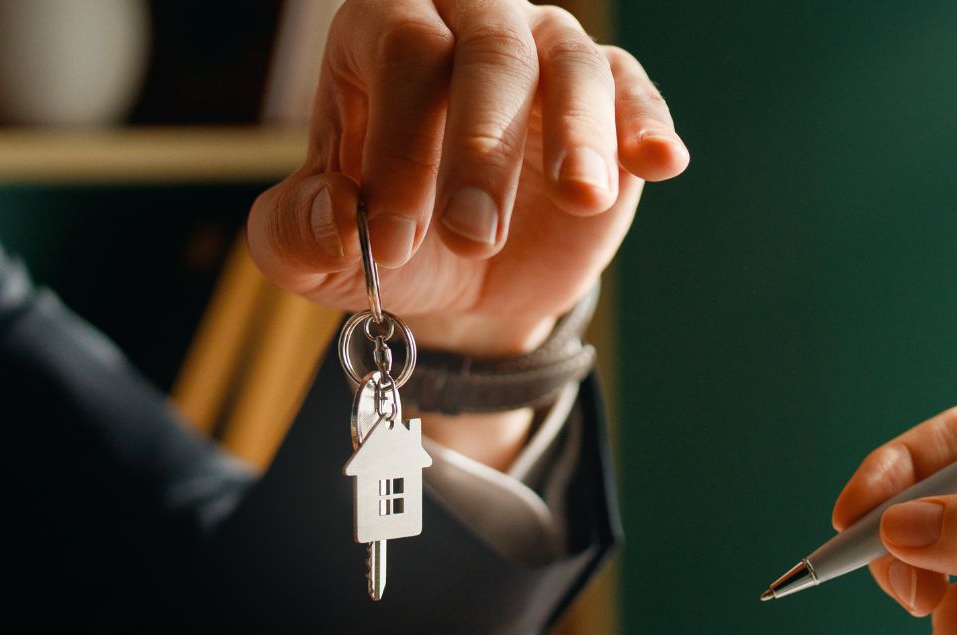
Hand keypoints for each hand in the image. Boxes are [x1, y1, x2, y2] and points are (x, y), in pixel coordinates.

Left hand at [247, 0, 688, 356]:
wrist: (463, 286)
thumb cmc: (383, 243)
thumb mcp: (315, 253)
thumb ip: (297, 235)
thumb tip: (337, 219)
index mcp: (383, 32)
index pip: (402, 53)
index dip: (399, 144)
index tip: (391, 243)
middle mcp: (467, 22)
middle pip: (488, 47)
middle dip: (482, 146)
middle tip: (471, 238)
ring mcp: (545, 53)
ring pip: (568, 63)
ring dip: (574, 134)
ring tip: (578, 197)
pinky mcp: (610, 100)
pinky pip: (632, 92)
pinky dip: (646, 125)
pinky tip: (659, 163)